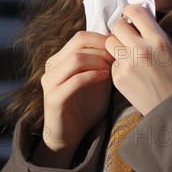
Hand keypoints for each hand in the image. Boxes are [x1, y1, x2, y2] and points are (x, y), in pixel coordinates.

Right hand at [32, 31, 113, 167]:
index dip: (103, 39)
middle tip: (119, 57)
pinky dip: (93, 76)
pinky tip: (106, 78)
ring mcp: (50, 81)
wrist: (70, 135)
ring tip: (112, 69)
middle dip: (103, 48)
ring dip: (99, 61)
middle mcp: (52, 65)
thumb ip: (104, 61)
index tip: (120, 48)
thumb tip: (121, 42)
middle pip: (78, 42)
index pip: (82, 36)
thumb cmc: (87, 105)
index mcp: (60, 58)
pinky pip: (75, 80)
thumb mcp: (98, 78)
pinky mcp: (53, 98)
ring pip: (76, 59)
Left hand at [105, 5, 171, 114]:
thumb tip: (138, 19)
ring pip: (110, 42)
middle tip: (129, 35)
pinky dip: (119, 63)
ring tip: (128, 53)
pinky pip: (112, 61)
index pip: (135, 11)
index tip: (132, 17)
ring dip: (117, 44)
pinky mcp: (118, 78)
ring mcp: (128, 65)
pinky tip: (131, 71)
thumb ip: (155, 32)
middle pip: (118, 25)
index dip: (131, 12)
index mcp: (158, 39)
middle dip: (122, 28)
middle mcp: (141, 50)